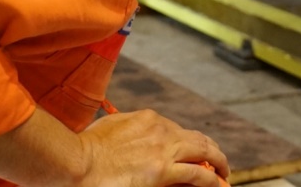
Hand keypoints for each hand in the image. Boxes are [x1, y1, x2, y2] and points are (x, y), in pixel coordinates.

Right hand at [78, 109, 228, 186]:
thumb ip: (127, 131)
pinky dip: (212, 180)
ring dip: (217, 163)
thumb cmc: (83, 149)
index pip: (176, 130)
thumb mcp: (110, 129)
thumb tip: (131, 138)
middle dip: (210, 150)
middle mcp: (160, 130)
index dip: (187, 143)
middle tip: (217, 162)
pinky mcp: (163, 171)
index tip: (191, 152)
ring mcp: (163, 149)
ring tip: (224, 174)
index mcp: (147, 119)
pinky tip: (219, 185)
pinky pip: (197, 175)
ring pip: (203, 152)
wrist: (76, 161)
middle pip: (196, 139)